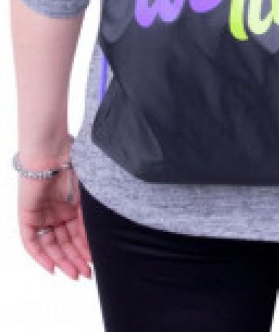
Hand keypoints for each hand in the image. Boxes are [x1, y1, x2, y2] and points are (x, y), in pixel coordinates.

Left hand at [17, 134, 92, 279]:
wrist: (52, 152)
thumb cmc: (73, 164)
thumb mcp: (87, 195)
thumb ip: (90, 217)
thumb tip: (104, 237)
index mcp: (71, 205)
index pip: (77, 234)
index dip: (85, 249)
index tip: (95, 262)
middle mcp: (56, 212)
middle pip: (65, 243)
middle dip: (76, 259)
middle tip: (86, 274)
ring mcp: (42, 215)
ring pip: (51, 245)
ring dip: (62, 260)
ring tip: (74, 273)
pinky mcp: (27, 216)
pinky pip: (31, 242)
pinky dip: (41, 255)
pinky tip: (52, 267)